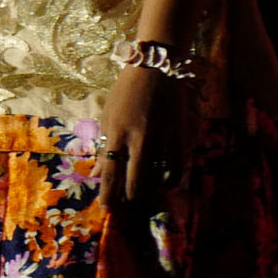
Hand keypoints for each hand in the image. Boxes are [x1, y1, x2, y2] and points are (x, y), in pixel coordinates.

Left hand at [93, 65, 187, 205]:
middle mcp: (140, 139)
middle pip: (135, 181)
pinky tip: (166, 182)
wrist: (156, 69)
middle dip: (130, 199)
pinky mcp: (181, 135)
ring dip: (150, 191)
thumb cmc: (126, 92)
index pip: (111, 173)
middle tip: (126, 205)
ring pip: (158, 178)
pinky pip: (178, 166)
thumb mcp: (107, 116)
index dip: (109, 195)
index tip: (107, 209)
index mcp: (117, 133)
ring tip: (144, 195)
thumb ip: (104, 146)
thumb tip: (96, 173)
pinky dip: (172, 178)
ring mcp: (163, 138)